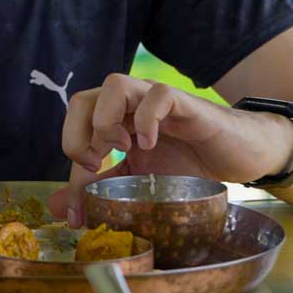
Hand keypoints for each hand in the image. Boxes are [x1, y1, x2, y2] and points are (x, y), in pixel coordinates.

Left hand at [46, 75, 292, 225]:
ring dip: (106, 120)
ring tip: (122, 150)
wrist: (236, 158)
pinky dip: (147, 119)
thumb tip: (57, 208)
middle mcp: (129, 106)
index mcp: (113, 121)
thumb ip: (99, 189)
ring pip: (114, 83)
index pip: (74, 127)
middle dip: (76, 134)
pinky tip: (151, 145)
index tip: (78, 206)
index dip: (69, 165)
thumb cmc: (187, 166)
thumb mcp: (136, 184)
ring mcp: (155, 101)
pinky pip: (158, 95)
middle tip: (96, 165)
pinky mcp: (184, 103)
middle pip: (81, 98)